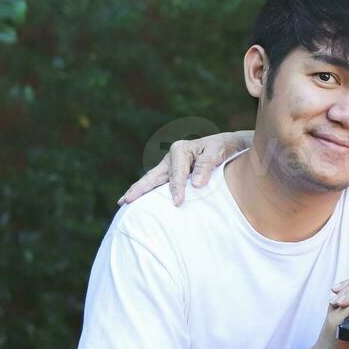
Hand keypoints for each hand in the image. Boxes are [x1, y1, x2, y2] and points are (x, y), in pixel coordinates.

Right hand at [118, 131, 250, 206]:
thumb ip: (206, 166)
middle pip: (153, 176)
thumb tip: (195, 185)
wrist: (226, 145)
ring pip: (152, 180)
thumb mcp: (216, 152)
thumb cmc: (221, 147)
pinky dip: (147, 192)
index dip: (176, 189)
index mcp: (180, 150)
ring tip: (123, 201)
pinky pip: (158, 183)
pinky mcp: (171, 173)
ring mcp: (169, 165)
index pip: (176, 174)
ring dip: (138, 191)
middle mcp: (171, 157)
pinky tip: (137, 200)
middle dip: (140, 189)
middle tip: (126, 201)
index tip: (177, 203)